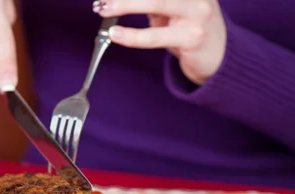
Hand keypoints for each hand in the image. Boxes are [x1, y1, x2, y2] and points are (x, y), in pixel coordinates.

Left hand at [93, 0, 226, 84]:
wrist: (219, 59)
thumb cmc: (190, 30)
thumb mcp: (171, 10)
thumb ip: (151, 2)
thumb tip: (116, 0)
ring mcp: (199, 13)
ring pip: (157, 3)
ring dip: (125, 5)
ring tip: (103, 8)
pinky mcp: (193, 37)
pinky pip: (156, 36)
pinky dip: (133, 35)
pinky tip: (116, 34)